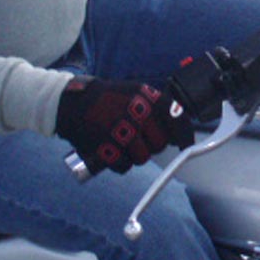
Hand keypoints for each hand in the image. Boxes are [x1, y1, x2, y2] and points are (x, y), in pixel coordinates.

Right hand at [55, 77, 193, 174]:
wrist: (74, 103)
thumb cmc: (109, 99)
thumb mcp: (137, 93)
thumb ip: (158, 108)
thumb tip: (180, 132)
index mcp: (148, 97)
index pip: (177, 118)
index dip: (184, 135)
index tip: (186, 146)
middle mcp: (137, 113)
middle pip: (160, 144)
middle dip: (152, 145)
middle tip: (138, 138)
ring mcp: (122, 131)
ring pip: (142, 158)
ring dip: (134, 155)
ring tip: (122, 142)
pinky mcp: (107, 149)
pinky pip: (124, 167)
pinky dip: (119, 163)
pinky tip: (111, 150)